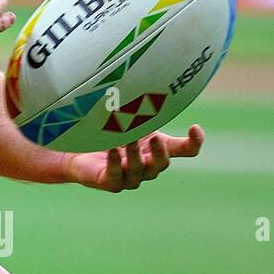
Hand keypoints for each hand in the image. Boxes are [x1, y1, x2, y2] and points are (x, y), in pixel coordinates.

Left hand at [63, 125, 204, 191]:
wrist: (78, 146)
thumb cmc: (109, 132)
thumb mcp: (132, 119)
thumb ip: (147, 112)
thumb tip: (162, 91)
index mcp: (157, 150)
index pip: (185, 150)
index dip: (194, 142)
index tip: (195, 127)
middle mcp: (147, 166)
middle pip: (161, 164)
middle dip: (159, 152)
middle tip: (154, 138)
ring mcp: (129, 177)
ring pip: (138, 170)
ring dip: (134, 154)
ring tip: (127, 139)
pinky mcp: (109, 182)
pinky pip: (115, 175)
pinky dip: (116, 163)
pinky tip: (113, 150)